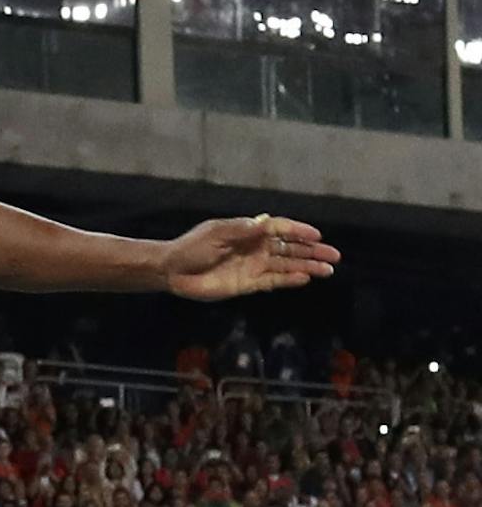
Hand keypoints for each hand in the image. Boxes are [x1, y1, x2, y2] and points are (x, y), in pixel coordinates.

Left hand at [162, 215, 336, 301]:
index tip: (317, 235)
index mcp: (250, 231)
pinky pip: (273, 281)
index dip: (299, 232)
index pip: (281, 229)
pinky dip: (288, 280)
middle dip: (312, 251)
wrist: (173, 271)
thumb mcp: (216, 233)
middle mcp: (256, 248)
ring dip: (307, 267)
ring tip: (327, 270)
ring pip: (287, 266)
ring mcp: (254, 266)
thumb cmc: (192, 247)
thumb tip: (265, 222)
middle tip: (334, 256)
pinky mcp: (248, 284)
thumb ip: (242, 229)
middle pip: (290, 249)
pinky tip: (304, 279)